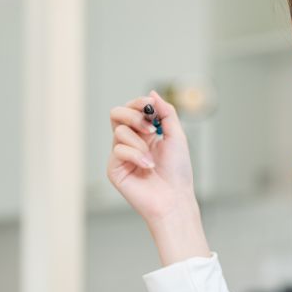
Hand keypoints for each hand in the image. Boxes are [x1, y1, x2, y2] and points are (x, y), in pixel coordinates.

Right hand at [106, 91, 199, 229]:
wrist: (174, 197)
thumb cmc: (178, 171)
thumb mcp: (176, 136)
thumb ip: (166, 113)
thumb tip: (152, 94)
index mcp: (145, 133)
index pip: (132, 108)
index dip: (138, 103)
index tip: (150, 106)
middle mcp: (130, 142)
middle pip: (116, 113)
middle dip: (133, 116)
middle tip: (151, 129)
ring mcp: (120, 155)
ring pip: (119, 131)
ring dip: (140, 143)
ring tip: (152, 159)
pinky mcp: (114, 168)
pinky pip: (118, 150)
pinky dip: (136, 156)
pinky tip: (147, 167)